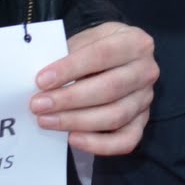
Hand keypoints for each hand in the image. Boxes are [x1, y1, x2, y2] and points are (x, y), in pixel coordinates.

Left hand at [29, 21, 157, 155]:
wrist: (115, 59)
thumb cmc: (95, 48)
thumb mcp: (85, 40)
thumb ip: (67, 55)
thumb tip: (41, 82)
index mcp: (135, 42)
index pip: (102, 54)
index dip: (70, 68)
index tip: (41, 81)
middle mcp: (147, 70)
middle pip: (110, 89)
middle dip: (69, 99)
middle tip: (38, 105)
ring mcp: (146, 98)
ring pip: (115, 116)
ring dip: (77, 121)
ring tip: (46, 121)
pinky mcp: (142, 121)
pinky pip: (125, 140)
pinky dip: (99, 144)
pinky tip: (73, 139)